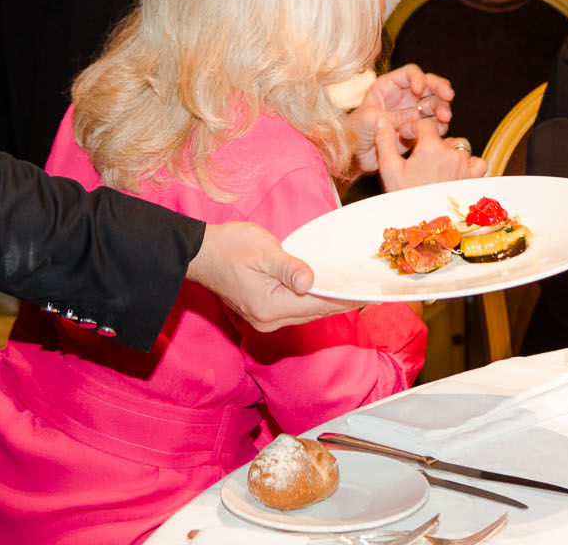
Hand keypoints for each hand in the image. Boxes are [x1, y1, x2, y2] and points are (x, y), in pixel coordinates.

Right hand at [188, 220, 360, 330]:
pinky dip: (311, 302)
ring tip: (351, 291)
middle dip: (339, 302)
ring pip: (305, 313)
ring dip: (326, 303)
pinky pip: (294, 310)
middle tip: (368, 292)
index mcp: (270, 306)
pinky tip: (323, 291)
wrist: (199, 253)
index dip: (344, 300)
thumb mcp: (262, 250)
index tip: (368, 296)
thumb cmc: (228, 247)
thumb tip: (311, 282)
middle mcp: (268, 320)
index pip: (317, 305)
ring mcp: (264, 319)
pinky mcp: (261, 312)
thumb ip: (289, 267)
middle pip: (314, 313)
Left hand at [360, 63, 453, 130]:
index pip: (410, 73)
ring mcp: (413, 112)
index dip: (418, 78)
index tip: (419, 90)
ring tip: (444, 117)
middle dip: (440, 88)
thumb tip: (417, 115)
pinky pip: (434, 124)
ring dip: (442, 108)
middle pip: (429, 85)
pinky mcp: (419, 128)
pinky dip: (439, 125)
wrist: (356, 156)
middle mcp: (404, 96)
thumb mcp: (369, 121)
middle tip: (448, 95)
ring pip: (435, 104)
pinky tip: (440, 130)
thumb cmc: (356, 132)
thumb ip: (393, 116)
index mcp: (389, 86)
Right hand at [374, 114, 483, 191]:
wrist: (423, 228)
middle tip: (418, 159)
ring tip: (435, 167)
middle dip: (429, 142)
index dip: (414, 128)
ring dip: (448, 152)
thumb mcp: (389, 170)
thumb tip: (381, 120)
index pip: (425, 124)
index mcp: (432, 147)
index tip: (406, 138)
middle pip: (442, 136)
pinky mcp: (474, 179)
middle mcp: (452, 154)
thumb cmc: (404, 198)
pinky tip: (456, 172)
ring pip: (459, 147)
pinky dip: (469, 164)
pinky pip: (477, 162)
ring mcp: (466, 166)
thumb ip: (385, 141)